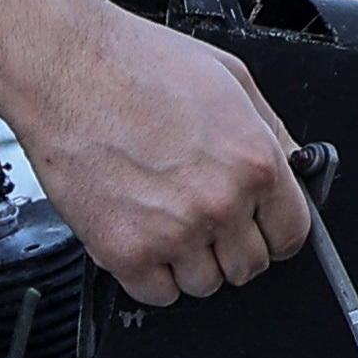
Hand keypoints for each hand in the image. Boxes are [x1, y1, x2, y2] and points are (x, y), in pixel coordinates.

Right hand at [7, 3, 308, 305]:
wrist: (65, 66)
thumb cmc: (136, 63)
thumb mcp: (229, 77)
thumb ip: (269, 130)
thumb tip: (293, 164)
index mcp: (253, 162)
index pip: (292, 234)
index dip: (274, 230)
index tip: (258, 226)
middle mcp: (219, 203)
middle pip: (249, 266)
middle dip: (230, 245)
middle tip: (202, 216)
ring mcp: (173, 233)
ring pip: (204, 284)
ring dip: (190, 262)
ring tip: (165, 218)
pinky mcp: (126, 252)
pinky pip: (158, 295)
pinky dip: (151, 276)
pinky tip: (141, 234)